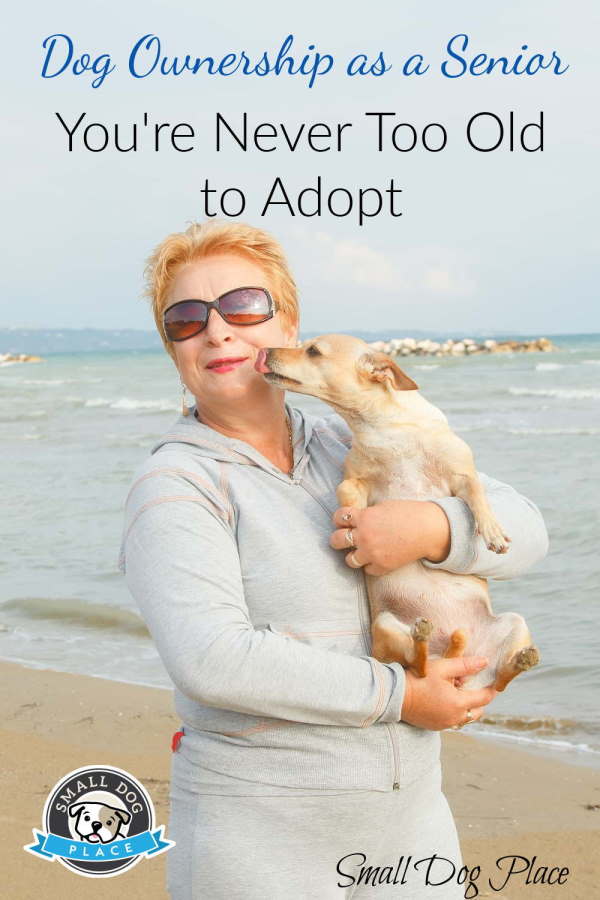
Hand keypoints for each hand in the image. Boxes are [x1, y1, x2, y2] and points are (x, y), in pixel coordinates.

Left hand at [330, 500, 450, 574]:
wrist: (428, 530)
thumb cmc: (409, 513)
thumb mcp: (383, 507)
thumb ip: (367, 514)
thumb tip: (356, 520)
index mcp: (364, 517)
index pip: (339, 517)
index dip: (339, 519)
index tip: (343, 521)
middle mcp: (364, 536)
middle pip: (336, 540)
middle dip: (338, 539)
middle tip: (344, 539)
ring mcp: (372, 553)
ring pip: (349, 560)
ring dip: (353, 555)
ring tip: (360, 552)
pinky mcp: (382, 566)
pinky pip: (367, 570)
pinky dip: (370, 565)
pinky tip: (377, 558)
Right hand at [400, 656, 496, 730]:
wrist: (394, 695)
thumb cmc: (418, 679)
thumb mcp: (443, 668)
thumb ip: (465, 665)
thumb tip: (484, 662)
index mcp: (459, 703)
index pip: (484, 698)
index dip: (491, 689)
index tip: (494, 682)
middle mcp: (454, 718)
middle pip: (477, 712)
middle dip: (480, 700)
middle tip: (476, 687)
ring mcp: (444, 724)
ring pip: (464, 718)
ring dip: (467, 707)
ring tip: (460, 693)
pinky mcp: (434, 726)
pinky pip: (452, 721)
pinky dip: (454, 712)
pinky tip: (446, 700)